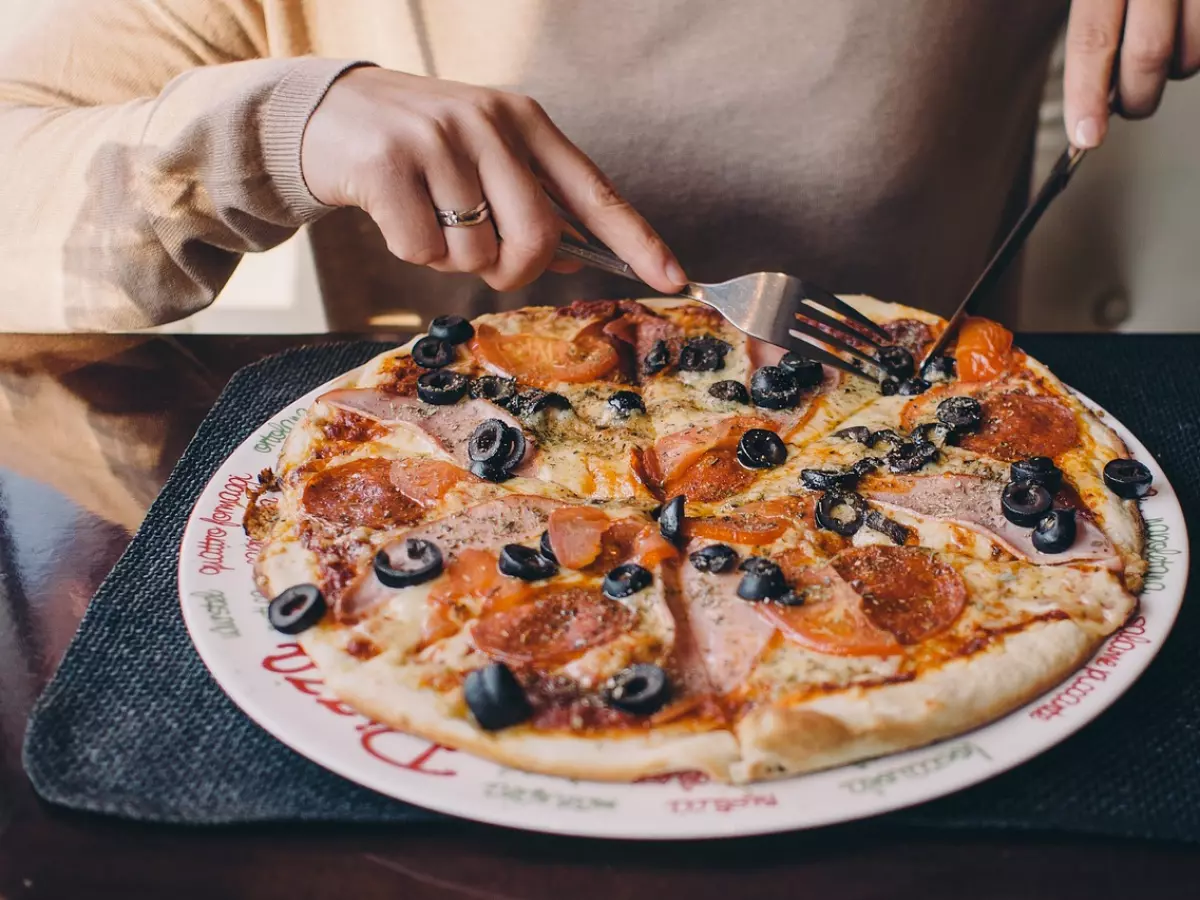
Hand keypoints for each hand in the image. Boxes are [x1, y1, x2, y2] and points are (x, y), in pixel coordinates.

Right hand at [300, 67, 685, 292]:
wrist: (326, 112)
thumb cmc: (420, 146)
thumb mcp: (483, 155)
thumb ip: (529, 200)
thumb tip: (571, 260)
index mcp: (525, 121)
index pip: (594, 191)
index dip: (637, 241)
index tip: (675, 278)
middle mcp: (489, 123)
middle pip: (538, 240)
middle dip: (513, 270)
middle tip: (485, 258)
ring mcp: (438, 140)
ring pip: (475, 254)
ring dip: (451, 259)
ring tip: (427, 214)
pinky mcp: (388, 164)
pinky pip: (422, 252)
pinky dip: (411, 252)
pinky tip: (396, 213)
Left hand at [1064, 0, 1199, 147]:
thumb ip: (1092, 15)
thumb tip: (1090, 80)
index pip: (1093, 37)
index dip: (1087, 93)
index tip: (1085, 136)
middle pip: (1148, 54)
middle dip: (1136, 97)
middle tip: (1127, 104)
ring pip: (1193, 53)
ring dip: (1177, 70)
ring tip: (1163, 50)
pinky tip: (1189, 28)